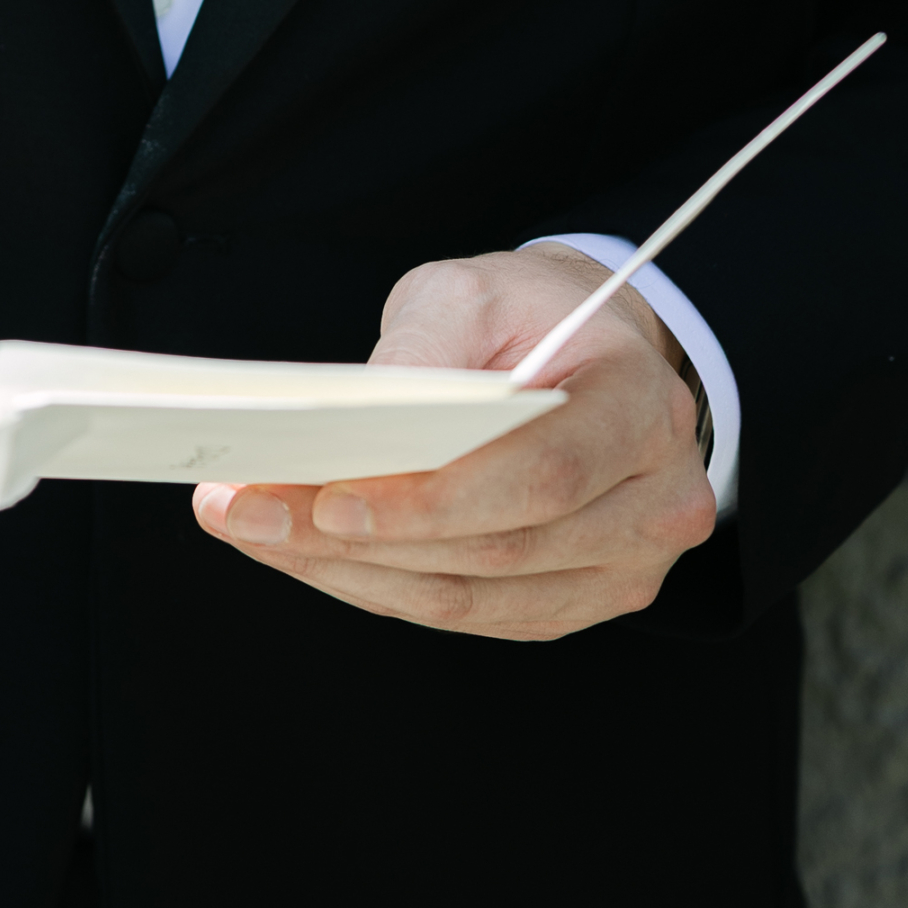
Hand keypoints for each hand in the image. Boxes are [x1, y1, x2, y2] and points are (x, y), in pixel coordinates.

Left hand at [190, 244, 717, 640]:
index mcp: (642, 405)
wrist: (589, 349)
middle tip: (250, 514)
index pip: (541, 474)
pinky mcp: (583, 597)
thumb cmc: (529, 315)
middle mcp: (657, 496)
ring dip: (352, 572)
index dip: (431, 500)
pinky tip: (315, 557)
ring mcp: (628, 561)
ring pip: (475, 596)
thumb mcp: (472, 294)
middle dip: (360, 540)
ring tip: (259, 533)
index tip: (327, 497)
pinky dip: (384, 589)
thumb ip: (421, 351)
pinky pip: (474, 613)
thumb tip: (353, 424)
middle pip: (499, 548)